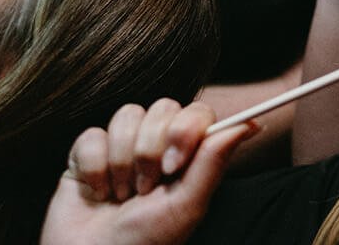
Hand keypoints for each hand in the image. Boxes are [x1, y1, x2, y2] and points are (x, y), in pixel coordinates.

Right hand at [40, 100, 254, 244]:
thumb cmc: (144, 242)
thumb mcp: (186, 206)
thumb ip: (213, 162)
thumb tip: (251, 124)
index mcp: (187, 155)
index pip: (197, 113)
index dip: (186, 130)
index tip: (174, 166)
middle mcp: (156, 144)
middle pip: (163, 108)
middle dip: (150, 151)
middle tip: (145, 189)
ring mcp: (122, 145)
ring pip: (127, 115)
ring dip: (122, 161)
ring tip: (121, 195)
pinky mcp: (87, 152)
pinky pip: (91, 135)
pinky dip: (94, 168)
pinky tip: (98, 192)